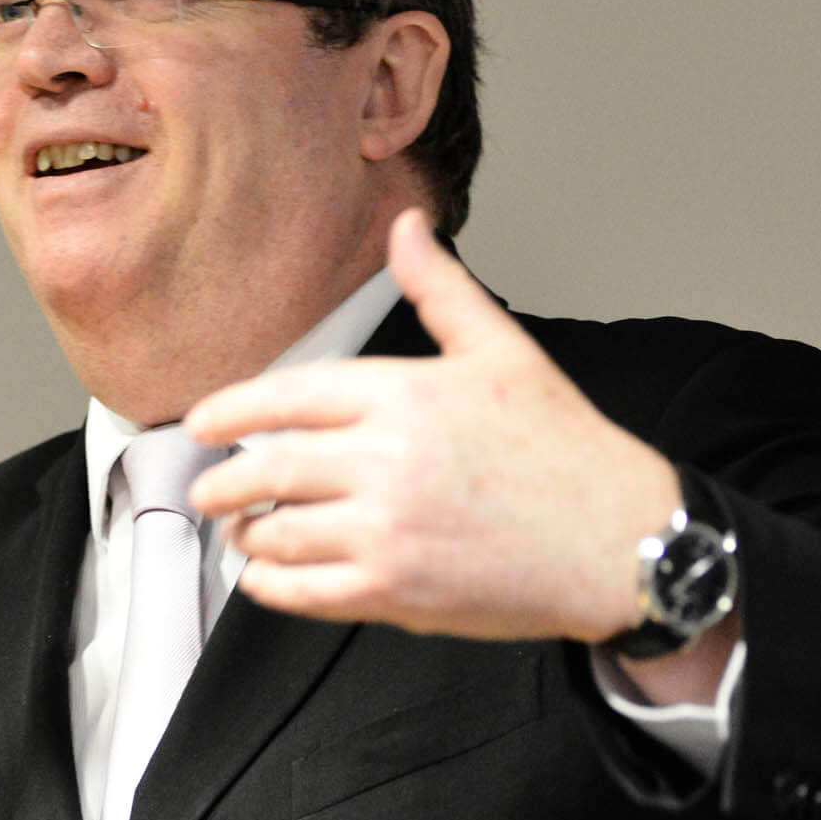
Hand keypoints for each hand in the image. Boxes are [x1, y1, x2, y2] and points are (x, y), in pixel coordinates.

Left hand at [185, 208, 681, 644]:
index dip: (232, 412)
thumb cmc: (565, 451)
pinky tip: (268, 579)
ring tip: (243, 534)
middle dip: (224, 485)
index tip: (203, 425)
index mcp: (404, 396)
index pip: (286, 397)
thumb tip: (406, 227)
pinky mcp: (393, 592)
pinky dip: (271, 587)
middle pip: (267, 470)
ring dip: (248, 536)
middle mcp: (386, 461)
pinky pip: (301, 592)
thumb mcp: (504, 351)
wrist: (617, 541)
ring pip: (278, 535)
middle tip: (210, 491)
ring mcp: (386, 531)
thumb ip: (439, 290)